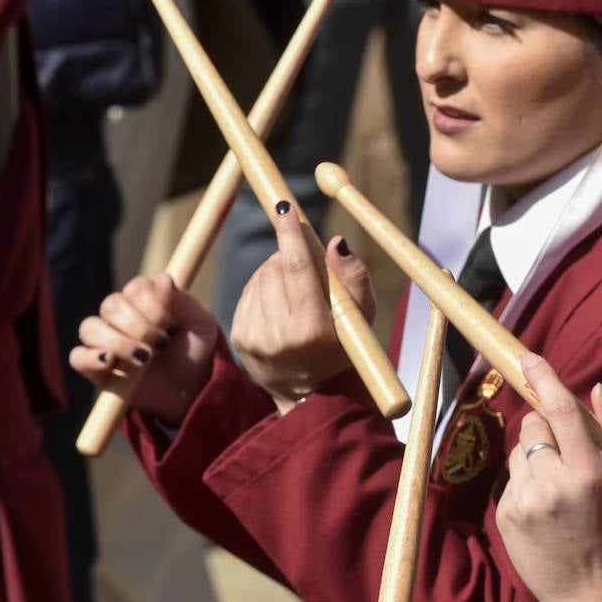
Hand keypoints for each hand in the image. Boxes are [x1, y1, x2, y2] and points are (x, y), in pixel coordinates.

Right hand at [69, 273, 218, 424]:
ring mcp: (105, 341)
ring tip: (146, 359)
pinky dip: (90, 357)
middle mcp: (120, 316)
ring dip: (119, 342)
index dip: (154, 307)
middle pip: (111, 306)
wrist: (191, 388)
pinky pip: (77, 357)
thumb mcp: (202, 324)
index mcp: (144, 299)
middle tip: (163, 345)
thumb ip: (184, 301)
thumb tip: (164, 278)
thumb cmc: (196, 351)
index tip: (174, 327)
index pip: (135, 289)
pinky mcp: (96, 368)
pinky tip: (110, 361)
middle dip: (140, 327)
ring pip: (91, 328)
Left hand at [230, 205, 376, 414]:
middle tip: (307, 263)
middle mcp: (279, 335)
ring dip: (277, 273)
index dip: (290, 234)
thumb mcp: (362, 318)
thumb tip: (335, 242)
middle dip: (290, 255)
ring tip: (297, 293)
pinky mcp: (240, 337)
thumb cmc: (345, 347)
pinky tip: (281, 305)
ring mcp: (255, 337)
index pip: (296, 268)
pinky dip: (265, 289)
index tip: (285, 208)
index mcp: (312, 329)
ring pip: (260, 277)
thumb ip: (355, 279)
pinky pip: (248, 292)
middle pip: (276, 268)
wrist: (310, 393)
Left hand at [495, 354, 601, 601]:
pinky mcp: (507, 515)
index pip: (559, 411)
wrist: (592, 595)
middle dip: (545, 426)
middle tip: (565, 453)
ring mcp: (526, 500)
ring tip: (558, 489)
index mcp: (590, 472)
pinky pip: (511, 479)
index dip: (544, 379)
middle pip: (533, 425)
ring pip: (519, 450)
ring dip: (535, 457)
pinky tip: (545, 510)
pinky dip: (526, 483)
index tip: (529, 359)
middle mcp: (554, 483)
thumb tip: (596, 389)